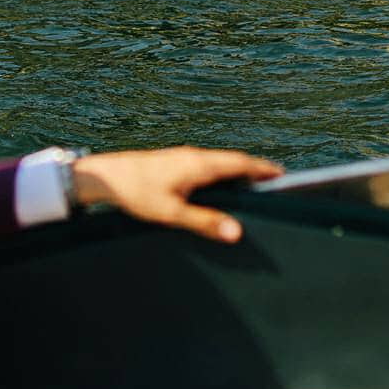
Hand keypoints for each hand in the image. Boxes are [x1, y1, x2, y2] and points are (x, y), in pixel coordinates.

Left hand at [69, 147, 282, 242]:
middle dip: (255, 169)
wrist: (104, 176)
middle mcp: (195, 156)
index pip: (240, 163)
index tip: (283, 174)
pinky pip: (208, 165)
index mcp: (200, 164)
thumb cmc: (136, 192)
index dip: (263, 169)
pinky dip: (223, 173)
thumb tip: (236, 232)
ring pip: (220, 162)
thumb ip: (206, 222)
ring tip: (254, 184)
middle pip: (233, 160)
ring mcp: (184, 157)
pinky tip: (222, 186)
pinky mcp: (175, 162)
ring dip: (238, 170)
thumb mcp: (172, 213)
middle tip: (275, 180)